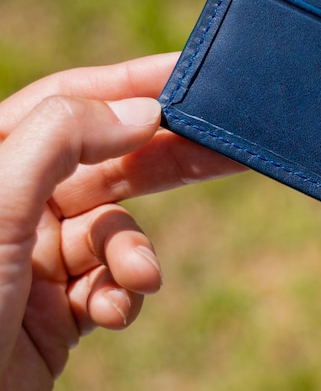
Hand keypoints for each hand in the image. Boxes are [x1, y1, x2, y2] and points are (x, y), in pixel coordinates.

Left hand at [0, 55, 241, 390]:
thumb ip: (61, 141)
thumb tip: (139, 109)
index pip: (65, 102)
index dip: (130, 83)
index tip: (193, 76)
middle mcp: (9, 204)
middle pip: (104, 160)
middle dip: (164, 158)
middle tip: (229, 148)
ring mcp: (31, 258)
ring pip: (114, 230)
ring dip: (134, 252)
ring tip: (138, 279)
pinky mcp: (52, 313)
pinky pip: (109, 285)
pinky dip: (120, 296)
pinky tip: (109, 314)